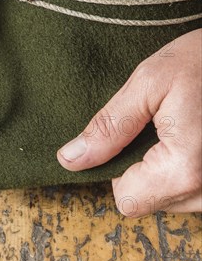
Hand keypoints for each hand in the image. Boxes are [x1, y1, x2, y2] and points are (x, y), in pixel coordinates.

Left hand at [57, 28, 201, 215]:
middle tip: (158, 123)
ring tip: (179, 125)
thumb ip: (110, 126)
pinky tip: (191, 134)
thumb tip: (72, 158)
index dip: (117, 167)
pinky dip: (184, 165)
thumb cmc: (201, 60)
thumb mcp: (148, 83)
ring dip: (166, 166)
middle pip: (150, 200)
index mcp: (185, 169)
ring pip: (172, 196)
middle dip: (143, 165)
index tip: (128, 134)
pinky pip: (192, 188)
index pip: (127, 199)